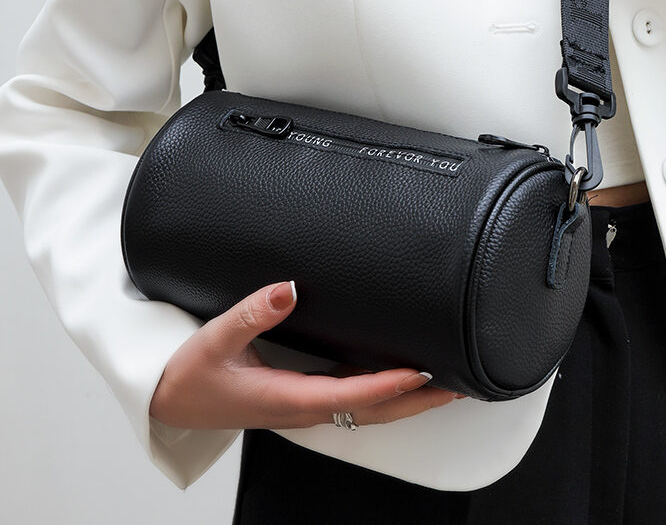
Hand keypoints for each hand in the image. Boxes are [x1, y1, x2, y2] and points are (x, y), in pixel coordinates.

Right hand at [149, 280, 459, 429]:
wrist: (171, 399)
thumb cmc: (190, 375)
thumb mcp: (213, 340)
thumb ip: (250, 314)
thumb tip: (285, 290)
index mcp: (286, 398)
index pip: (349, 395)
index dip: (387, 384)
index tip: (421, 371)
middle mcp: (304, 407)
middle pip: (373, 411)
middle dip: (417, 400)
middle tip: (457, 383)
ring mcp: (305, 406)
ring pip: (368, 410)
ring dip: (407, 399)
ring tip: (442, 381)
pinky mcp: (302, 397)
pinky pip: (353, 401)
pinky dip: (384, 393)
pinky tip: (398, 377)